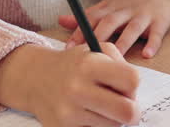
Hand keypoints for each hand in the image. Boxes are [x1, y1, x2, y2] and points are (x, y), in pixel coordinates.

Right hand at [0, 41, 139, 125]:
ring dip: (113, 119)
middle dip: (132, 111)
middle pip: (127, 112)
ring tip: (100, 107)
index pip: (132, 80)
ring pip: (113, 126)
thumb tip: (134, 94)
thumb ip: (121, 65)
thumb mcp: (97, 50)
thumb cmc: (74, 65)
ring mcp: (69, 113)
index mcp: (89, 65)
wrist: (36, 79)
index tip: (127, 87)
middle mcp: (77, 89)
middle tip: (125, 107)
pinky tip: (88, 115)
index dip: (133, 86)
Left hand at [59, 0, 169, 57]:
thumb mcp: (109, 5)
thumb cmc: (130, 1)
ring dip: (124, 42)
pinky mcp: (160, 22)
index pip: (92, 18)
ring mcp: (143, 16)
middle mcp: (126, 11)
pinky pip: (156, 33)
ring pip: (133, 29)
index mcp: (111, 8)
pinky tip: (147, 54)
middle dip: (99, 37)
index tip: (68, 48)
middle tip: (89, 56)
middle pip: (110, 22)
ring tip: (117, 57)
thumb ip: (87, 15)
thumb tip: (60, 20)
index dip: (80, 32)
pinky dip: (153, 43)